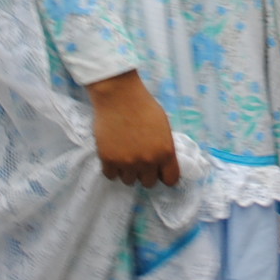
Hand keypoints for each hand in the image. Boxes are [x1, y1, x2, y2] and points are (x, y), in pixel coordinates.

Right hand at [85, 70, 179, 187]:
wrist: (119, 96)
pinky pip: (111, 175)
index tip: (159, 171)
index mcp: (166, 152)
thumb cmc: (143, 106)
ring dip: (128, 171)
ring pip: (129, 181)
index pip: (170, 180)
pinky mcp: (108, 160)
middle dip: (145, 173)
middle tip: (139, 159)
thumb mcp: (163, 127)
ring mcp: (127, 162)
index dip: (164, 175)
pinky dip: (112, 168)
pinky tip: (114, 154)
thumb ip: (164, 148)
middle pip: (148, 183)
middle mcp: (148, 161)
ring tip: (125, 154)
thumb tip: (162, 164)